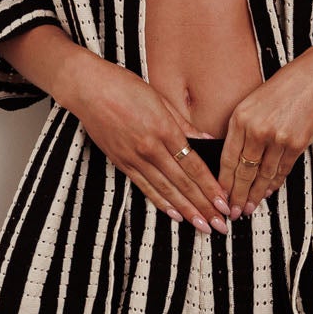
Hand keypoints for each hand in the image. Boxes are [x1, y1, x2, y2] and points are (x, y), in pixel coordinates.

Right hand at [66, 58, 229, 232]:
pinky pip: (145, 188)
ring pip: (166, 190)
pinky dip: (161, 203)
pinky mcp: (122, 163)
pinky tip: (175, 215)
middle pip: (183, 183)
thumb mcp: (161, 100)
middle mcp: (150, 148)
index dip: (211, 187)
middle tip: (220, 224)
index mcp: (164, 129)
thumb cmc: (124, 87)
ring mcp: (135, 158)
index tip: (224, 202)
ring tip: (202, 226)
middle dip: (204, 206)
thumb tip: (208, 142)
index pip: (194, 165)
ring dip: (186, 210)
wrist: (88, 89)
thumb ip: (185, 125)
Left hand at [220, 46, 312, 219]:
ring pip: (263, 175)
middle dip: (237, 196)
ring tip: (250, 208)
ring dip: (256, 194)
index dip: (223, 183)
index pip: (227, 159)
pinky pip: (282, 170)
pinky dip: (275, 183)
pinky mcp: (297, 143)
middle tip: (233, 212)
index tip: (220, 197)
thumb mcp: (253, 102)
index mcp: (240, 117)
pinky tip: (269, 192)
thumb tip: (234, 160)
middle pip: (243, 172)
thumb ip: (242, 128)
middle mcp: (257, 129)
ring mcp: (278, 138)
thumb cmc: (285, 88)